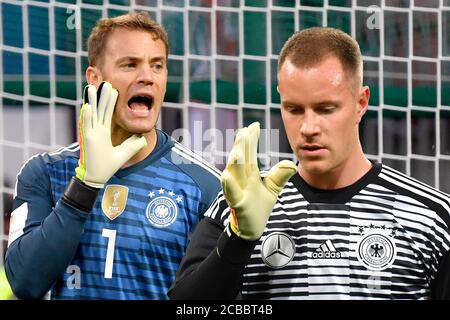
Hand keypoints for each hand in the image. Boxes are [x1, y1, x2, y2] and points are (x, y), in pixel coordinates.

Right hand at [75, 82, 146, 187]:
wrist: (97, 177)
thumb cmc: (108, 165)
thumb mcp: (125, 152)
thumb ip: (134, 144)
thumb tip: (145, 138)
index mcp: (103, 132)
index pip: (107, 113)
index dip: (110, 101)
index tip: (113, 89)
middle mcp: (97, 130)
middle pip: (100, 110)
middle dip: (102, 96)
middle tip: (105, 82)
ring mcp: (91, 134)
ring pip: (92, 114)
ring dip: (92, 101)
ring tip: (92, 87)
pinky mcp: (88, 140)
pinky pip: (86, 125)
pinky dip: (87, 116)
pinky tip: (87, 105)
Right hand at [221, 122, 296, 240]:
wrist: (252, 227)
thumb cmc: (259, 205)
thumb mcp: (272, 188)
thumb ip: (280, 175)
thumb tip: (291, 164)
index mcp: (249, 172)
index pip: (250, 152)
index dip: (251, 139)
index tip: (254, 125)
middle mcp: (241, 178)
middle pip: (241, 158)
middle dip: (242, 145)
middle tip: (244, 130)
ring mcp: (238, 190)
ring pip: (234, 173)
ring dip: (234, 161)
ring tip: (237, 150)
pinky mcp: (237, 203)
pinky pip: (231, 193)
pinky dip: (229, 185)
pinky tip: (226, 176)